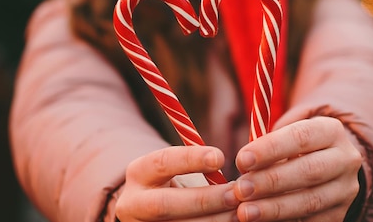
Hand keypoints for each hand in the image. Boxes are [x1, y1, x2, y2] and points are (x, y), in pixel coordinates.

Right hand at [115, 146, 239, 221]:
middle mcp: (133, 204)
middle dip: (204, 200)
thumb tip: (233, 164)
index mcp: (139, 173)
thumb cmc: (174, 185)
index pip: (162, 162)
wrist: (151, 213)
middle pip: (164, 205)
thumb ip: (197, 166)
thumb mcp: (176, 171)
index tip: (220, 157)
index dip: (191, 158)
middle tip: (235, 194)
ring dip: (213, 221)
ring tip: (239, 213)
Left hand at [233, 117, 361, 221]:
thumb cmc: (294, 146)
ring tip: (246, 211)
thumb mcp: (285, 136)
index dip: (270, 148)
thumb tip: (243, 165)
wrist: (326, 164)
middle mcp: (345, 159)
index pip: (301, 137)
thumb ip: (266, 146)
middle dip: (271, 181)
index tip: (242, 160)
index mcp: (331, 131)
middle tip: (241, 189)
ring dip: (274, 208)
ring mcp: (346, 189)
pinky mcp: (340, 214)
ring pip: (310, 201)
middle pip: (308, 171)